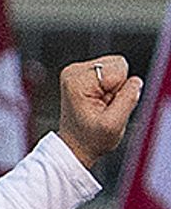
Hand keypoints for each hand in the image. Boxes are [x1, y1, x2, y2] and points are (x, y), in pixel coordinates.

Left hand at [62, 55, 142, 171]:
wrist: (76, 145)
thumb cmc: (90, 137)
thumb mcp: (114, 124)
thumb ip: (128, 99)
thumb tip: (135, 81)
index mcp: (77, 79)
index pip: (118, 68)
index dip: (120, 88)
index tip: (107, 104)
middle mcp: (73, 71)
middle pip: (117, 64)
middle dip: (118, 86)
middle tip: (105, 105)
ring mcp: (77, 72)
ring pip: (115, 68)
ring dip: (114, 87)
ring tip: (101, 104)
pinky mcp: (83, 75)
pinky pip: (111, 73)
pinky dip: (110, 88)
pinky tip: (99, 101)